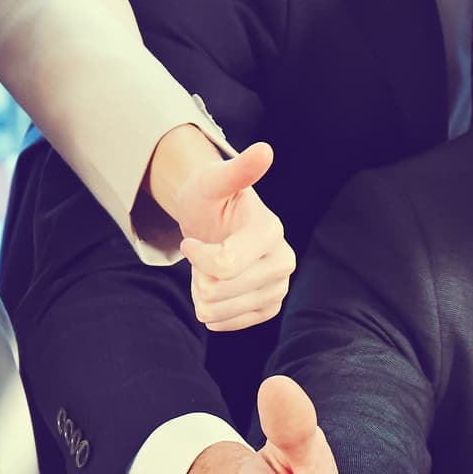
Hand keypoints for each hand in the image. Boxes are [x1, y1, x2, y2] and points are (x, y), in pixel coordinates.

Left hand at [151, 131, 294, 331]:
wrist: (216, 222)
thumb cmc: (210, 199)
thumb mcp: (213, 182)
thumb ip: (236, 171)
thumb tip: (264, 150)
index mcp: (270, 230)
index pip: (225, 264)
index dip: (196, 257)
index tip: (189, 243)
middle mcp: (283, 260)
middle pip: (220, 290)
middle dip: (198, 275)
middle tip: (202, 256)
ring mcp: (279, 286)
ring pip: (222, 310)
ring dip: (203, 293)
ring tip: (208, 270)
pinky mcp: (270, 305)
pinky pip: (232, 323)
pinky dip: (214, 311)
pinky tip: (214, 291)